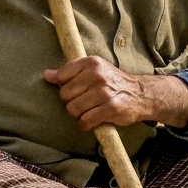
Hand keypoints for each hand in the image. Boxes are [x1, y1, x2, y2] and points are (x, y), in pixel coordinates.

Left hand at [44, 58, 187, 131]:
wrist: (140, 94)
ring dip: (79, 114)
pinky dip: (86, 124)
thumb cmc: (112, 82)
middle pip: (65, 95)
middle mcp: (97, 75)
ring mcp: (104, 92)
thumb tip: (47, 75)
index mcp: (91, 63)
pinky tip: (93, 120)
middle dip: (72, 101)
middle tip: (85, 101)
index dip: (66, 86)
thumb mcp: (93, 70)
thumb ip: (70, 72)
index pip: (61, 76)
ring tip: (90, 110)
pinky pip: (85, 121)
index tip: (77, 89)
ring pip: (72, 109)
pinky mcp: (110, 108)